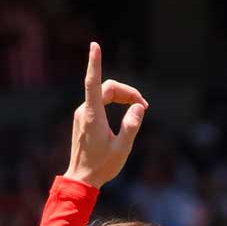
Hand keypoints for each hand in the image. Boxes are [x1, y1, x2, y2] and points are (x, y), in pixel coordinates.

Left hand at [63, 43, 147, 187]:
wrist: (81, 179)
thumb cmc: (102, 166)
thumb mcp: (123, 147)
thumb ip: (131, 125)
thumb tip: (138, 108)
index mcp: (93, 115)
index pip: (93, 82)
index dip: (95, 62)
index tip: (95, 45)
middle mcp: (84, 111)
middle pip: (106, 89)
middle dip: (126, 92)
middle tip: (144, 105)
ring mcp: (82, 115)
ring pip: (103, 96)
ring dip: (121, 99)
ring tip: (138, 111)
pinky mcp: (83, 120)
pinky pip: (99, 104)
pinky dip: (113, 105)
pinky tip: (125, 116)